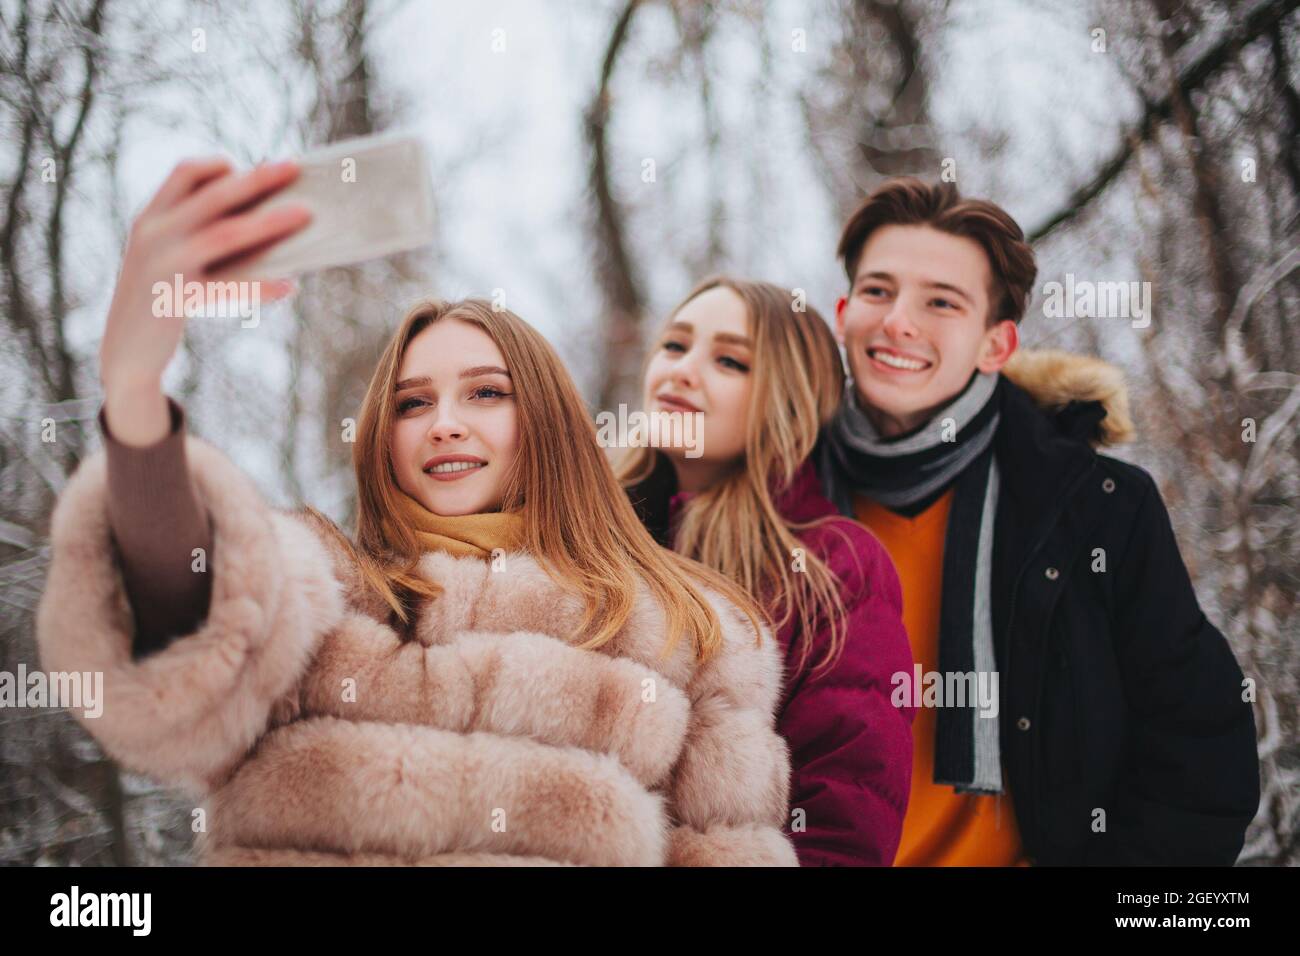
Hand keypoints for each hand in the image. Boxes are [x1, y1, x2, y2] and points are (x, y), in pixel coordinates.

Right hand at [100, 157, 310, 444]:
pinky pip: (229, 287)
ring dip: (269, 221)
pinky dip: (262, 285)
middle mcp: (153, 233)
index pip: (185, 172)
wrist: (124, 353)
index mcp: (151, 217)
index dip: (220, 165)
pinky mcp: (176, 300)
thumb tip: (262, 219)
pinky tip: (290, 285)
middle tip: (294, 167)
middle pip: (214, 194)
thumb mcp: (165, 257)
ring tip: (305, 216)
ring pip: (225, 234)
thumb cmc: (159, 300)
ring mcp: (163, 265)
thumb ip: (196, 234)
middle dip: (257, 179)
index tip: (251, 167)